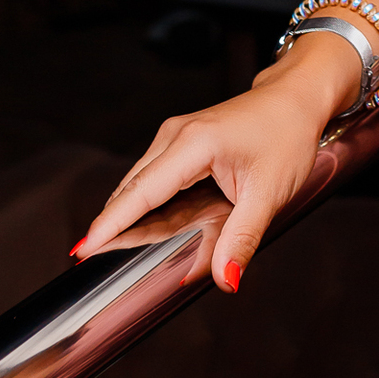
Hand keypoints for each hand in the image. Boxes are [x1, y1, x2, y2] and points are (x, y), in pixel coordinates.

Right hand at [71, 40, 357, 290]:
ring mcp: (175, 134)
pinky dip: (144, 200)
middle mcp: (175, 135)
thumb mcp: (270, 193)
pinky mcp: (180, 140)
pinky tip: (142, 225)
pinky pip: (153, 175)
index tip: (82, 249)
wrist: (296, 98)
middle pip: (132, 189)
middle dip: (112, 224)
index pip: (141, 192)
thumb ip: (242, 238)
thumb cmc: (287, 135)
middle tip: (92, 261)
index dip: (111, 224)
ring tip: (110, 248)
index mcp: (193, 145)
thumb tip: (225, 279)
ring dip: (128, 214)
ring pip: (140, 182)